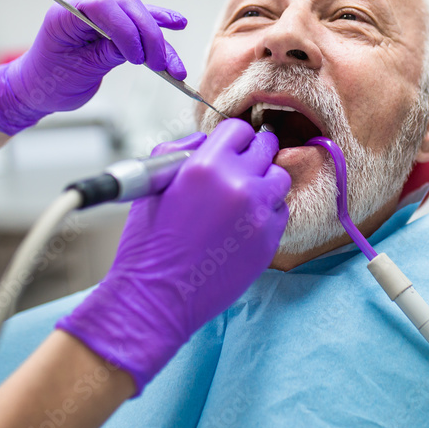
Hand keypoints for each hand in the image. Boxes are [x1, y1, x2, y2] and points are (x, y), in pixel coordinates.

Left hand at [0, 0, 187, 134]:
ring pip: (139, 15)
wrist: (39, 86)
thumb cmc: (49, 79)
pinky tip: (177, 24)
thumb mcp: (77, 71)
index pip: (104, 7)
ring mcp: (102, 14)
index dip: (125, 29)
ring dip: (159, 40)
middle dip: (148, 36)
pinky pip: (140, 23)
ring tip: (174, 67)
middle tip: (158, 65)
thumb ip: (105, 54)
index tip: (137, 58)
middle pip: (128, 7)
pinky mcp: (115, 26)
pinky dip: (159, 28)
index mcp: (68, 14)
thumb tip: (137, 48)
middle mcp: (86, 6)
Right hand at [56, 119, 290, 394]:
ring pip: (279, 178)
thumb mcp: (154, 183)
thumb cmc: (149, 243)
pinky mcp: (269, 240)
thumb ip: (182, 151)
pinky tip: (242, 225)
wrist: (157, 297)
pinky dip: (265, 213)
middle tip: (242, 168)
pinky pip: (279, 212)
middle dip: (253, 154)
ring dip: (264, 182)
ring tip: (242, 198)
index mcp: (205, 165)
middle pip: (265, 148)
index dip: (234, 137)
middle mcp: (238, 183)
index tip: (232, 146)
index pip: (239, 129)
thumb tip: (209, 140)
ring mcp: (258, 213)